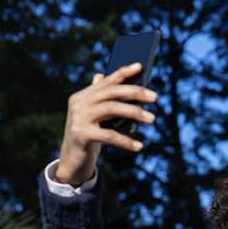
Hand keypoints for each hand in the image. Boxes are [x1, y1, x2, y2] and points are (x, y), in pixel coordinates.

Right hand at [55, 62, 156, 185]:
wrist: (72, 162)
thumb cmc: (89, 137)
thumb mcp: (95, 117)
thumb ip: (100, 99)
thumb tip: (102, 75)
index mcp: (82, 96)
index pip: (106, 82)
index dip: (123, 73)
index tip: (140, 66)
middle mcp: (79, 103)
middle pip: (111, 92)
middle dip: (135, 92)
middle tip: (155, 97)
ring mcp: (79, 118)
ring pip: (112, 109)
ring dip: (135, 112)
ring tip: (152, 119)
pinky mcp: (81, 135)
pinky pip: (109, 135)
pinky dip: (126, 141)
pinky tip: (139, 146)